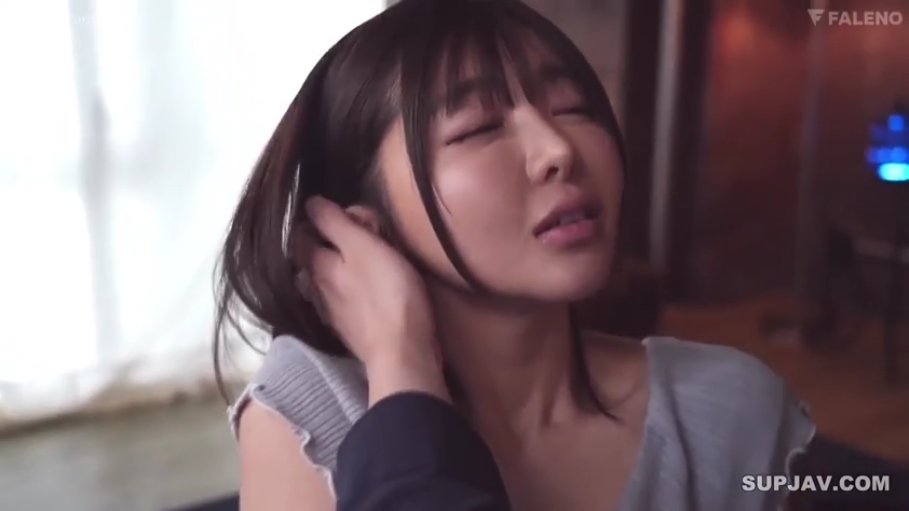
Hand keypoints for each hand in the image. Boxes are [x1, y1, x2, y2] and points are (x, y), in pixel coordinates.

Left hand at [296, 196, 448, 404]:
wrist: (402, 352)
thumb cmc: (388, 293)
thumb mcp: (364, 246)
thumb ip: (335, 223)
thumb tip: (311, 203)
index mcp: (316, 266)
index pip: (300, 235)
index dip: (314, 220)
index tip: (338, 214)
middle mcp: (315, 290)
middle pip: (309, 261)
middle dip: (324, 245)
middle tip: (353, 235)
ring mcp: (331, 314)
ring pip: (322, 284)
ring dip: (333, 271)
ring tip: (354, 262)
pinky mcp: (349, 332)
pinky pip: (339, 304)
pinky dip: (344, 293)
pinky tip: (358, 293)